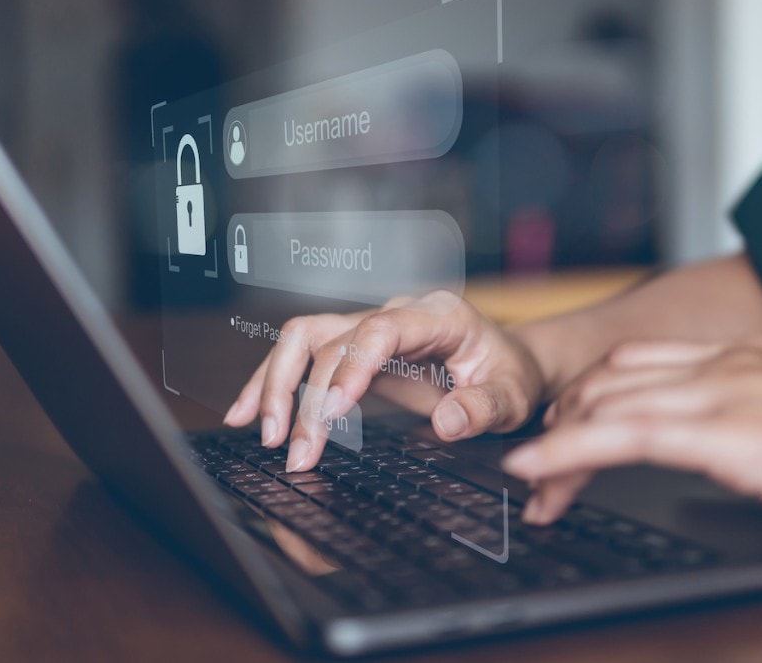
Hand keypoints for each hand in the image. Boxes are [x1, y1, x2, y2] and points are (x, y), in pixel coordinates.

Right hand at [223, 291, 545, 472]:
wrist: (509, 364)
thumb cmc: (510, 376)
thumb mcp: (512, 396)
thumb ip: (484, 408)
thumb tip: (447, 422)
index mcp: (438, 316)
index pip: (381, 328)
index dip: (352, 365)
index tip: (334, 410)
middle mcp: (396, 313)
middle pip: (331, 337)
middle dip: (306, 394)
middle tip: (297, 449)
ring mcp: (370, 327)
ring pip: (304, 338)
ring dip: (276, 383)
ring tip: (264, 433)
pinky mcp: (353, 349)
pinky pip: (304, 356)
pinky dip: (273, 383)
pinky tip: (248, 413)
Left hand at [504, 337, 761, 573]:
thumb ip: (756, 427)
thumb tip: (721, 452)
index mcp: (752, 355)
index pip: (643, 363)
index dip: (593, 396)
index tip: (566, 429)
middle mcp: (734, 360)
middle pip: (614, 377)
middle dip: (566, 418)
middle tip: (539, 459)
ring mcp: (732, 390)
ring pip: (610, 403)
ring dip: (556, 441)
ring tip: (527, 474)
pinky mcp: (733, 434)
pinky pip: (627, 436)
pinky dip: (569, 453)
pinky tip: (538, 471)